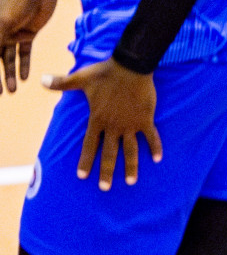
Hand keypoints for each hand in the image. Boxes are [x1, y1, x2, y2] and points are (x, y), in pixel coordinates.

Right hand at [0, 0, 63, 93]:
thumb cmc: (17, 2)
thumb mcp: (3, 23)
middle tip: (1, 93)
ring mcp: (12, 32)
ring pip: (8, 57)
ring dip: (9, 73)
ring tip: (13, 90)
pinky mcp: (27, 33)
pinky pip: (23, 52)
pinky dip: (23, 65)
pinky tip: (24, 78)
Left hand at [42, 58, 162, 188]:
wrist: (130, 66)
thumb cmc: (105, 72)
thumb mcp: (80, 78)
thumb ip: (62, 83)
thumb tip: (41, 80)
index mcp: (98, 119)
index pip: (90, 145)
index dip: (86, 160)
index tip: (83, 176)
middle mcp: (114, 126)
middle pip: (110, 153)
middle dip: (106, 172)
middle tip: (105, 188)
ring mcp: (130, 124)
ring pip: (130, 151)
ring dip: (130, 167)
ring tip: (130, 182)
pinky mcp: (145, 120)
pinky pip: (151, 137)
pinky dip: (154, 147)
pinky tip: (157, 159)